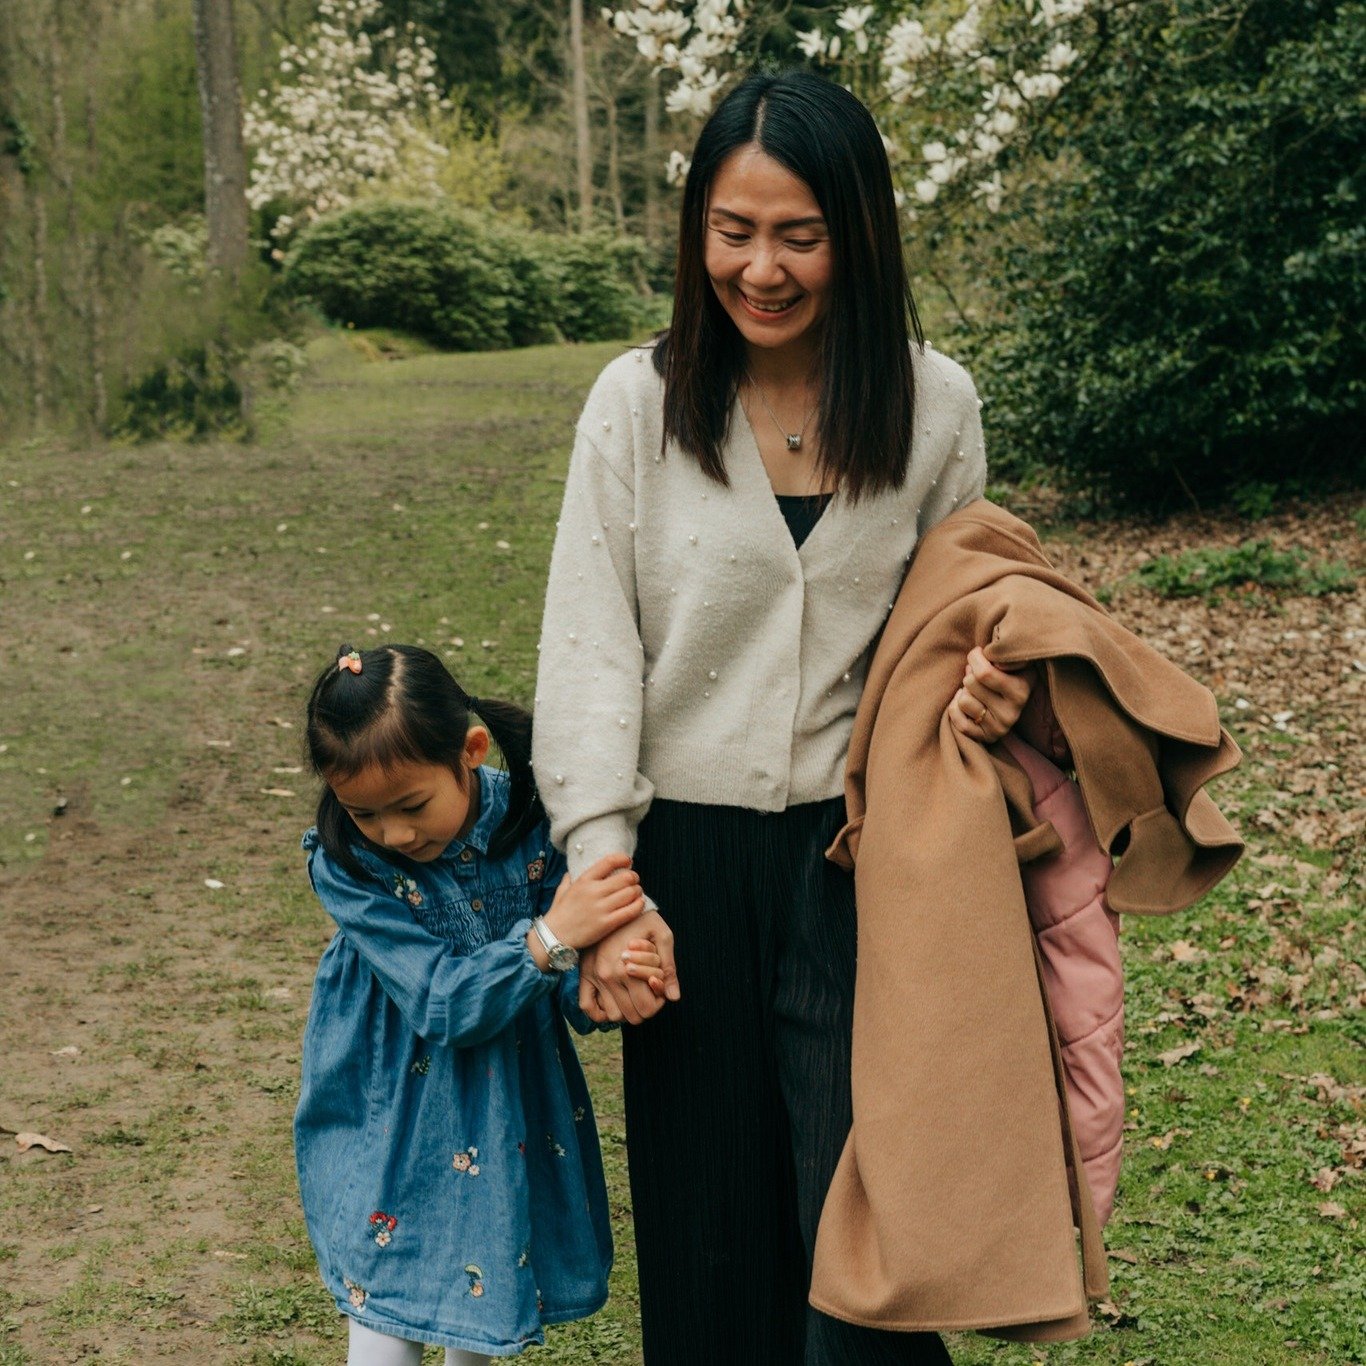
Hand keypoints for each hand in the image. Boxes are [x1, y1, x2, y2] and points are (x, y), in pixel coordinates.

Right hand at [541, 853, 644, 949]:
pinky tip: (639, 904)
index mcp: (583, 880)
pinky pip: (630, 911)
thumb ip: (568, 879)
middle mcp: (593, 891)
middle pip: (625, 877)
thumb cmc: (559, 914)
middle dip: (634, 878)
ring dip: (638, 891)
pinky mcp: (606, 924)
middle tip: (634, 881)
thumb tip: (571, 872)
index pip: (609, 862)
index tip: (628, 861)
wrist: (554, 937)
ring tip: (636, 894)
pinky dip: (638, 905)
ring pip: (631, 893)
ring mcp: (600, 908)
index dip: (623, 859)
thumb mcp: (562, 891)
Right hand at [578, 909, 678, 1024]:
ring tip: (635, 993)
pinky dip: (601, 1012)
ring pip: (613, 1016)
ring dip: (626, 1010)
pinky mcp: (585, 974)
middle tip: (650, 992)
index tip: (660, 988)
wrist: (616, 902)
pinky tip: (616, 1001)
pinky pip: (588, 1006)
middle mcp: (608, 977)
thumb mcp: (664, 936)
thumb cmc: (644, 918)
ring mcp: (594, 977)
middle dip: (646, 1008)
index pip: (647, 1008)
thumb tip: (674, 997)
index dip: (659, 1003)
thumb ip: (670, 968)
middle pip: (632, 1016)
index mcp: (628, 969)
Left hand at [946, 646, 1036, 743]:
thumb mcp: (1012, 658)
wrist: (1012, 698)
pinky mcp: (987, 737)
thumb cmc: (1008, 671)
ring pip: (963, 701)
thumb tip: (985, 654)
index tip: (978, 654)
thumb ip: (1004, 652)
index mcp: (1021, 689)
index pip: (983, 672)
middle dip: (969, 675)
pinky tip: (966, 702)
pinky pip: (959, 722)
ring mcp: (1000, 727)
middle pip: (970, 684)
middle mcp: (1012, 712)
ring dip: (964, 693)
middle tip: (977, 676)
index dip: (975, 658)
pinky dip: (956, 709)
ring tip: (974, 691)